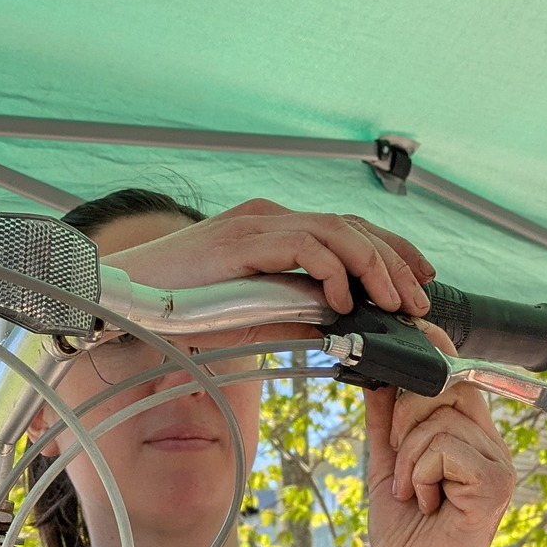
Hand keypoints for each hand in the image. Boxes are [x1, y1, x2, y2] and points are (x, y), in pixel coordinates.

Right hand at [101, 198, 434, 315]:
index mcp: (274, 231)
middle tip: (418, 299)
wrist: (124, 300)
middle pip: (351, 227)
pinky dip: (328, 271)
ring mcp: (256, 225)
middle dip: (394, 262)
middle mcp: (270, 218)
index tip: (421, 277)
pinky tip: (341, 301)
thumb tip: (340, 329)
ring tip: (391, 302)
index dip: (391, 250)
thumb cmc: (180, 308)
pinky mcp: (241, 239)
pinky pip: (300, 246)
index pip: (346, 230)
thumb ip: (294, 313)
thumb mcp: (252, 313)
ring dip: (372, 267)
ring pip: (334, 232)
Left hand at [366, 362, 515, 546]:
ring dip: (409, 460)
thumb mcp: (387, 468)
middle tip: (397, 464)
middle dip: (405, 417)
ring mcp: (499, 464)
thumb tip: (376, 378)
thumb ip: (385, 424)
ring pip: (441, 422)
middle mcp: (491, 445)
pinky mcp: (496, 484)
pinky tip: (428, 505)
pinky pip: (447, 449)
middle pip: (447, 389)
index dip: (437, 352)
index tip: (411, 334)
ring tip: (415, 495)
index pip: (460, 377)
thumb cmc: (407, 534)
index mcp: (471, 437)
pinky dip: (422, 475)